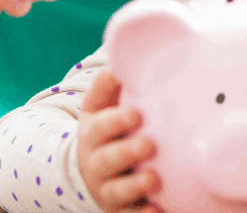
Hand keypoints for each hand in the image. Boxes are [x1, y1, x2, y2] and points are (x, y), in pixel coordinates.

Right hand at [79, 69, 160, 212]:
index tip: (135, 115)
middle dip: (126, 152)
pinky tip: (157, 212)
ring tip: (152, 179)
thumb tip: (125, 50)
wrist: (89, 170)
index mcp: (93, 130)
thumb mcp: (101, 105)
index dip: (115, 121)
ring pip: (116, 190)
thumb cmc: (106, 128)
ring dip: (133, 186)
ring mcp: (106, 187)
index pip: (99, 123)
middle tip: (148, 145)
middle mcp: (95, 160)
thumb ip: (112, 82)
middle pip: (106, 158)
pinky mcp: (118, 209)